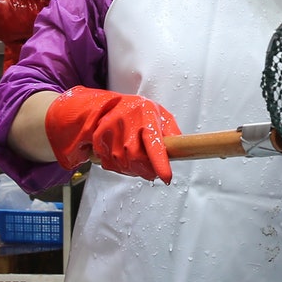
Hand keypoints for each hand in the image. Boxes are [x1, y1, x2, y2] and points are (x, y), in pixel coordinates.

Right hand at [44, 87, 180, 182]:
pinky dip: (116, 166)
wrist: (113, 104)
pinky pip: (107, 162)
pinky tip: (121, 157)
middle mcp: (128, 119)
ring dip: (130, 169)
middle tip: (151, 172)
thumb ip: (172, 133)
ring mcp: (111, 127)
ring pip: (121, 162)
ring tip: (135, 160)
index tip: (166, 178)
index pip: (154, 141)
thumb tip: (183, 150)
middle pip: (135, 157)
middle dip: (145, 170)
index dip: (160, 162)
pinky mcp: (98, 135)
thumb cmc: (141, 112)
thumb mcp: (161, 116)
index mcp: (148, 114)